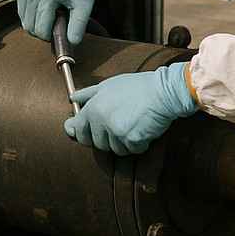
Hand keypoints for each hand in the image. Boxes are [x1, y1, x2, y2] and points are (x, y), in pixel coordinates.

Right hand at [17, 0, 97, 44]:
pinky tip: (46, 7)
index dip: (52, 36)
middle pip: (30, 28)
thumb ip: (78, 25)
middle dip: (44, 31)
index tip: (64, 27)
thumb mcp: (85, 4)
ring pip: (24, 22)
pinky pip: (22, 13)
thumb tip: (71, 44)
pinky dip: (32, 16)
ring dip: (38, 24)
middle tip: (59, 20)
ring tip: (53, 12)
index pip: (41, 30)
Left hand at [64, 63, 198, 155]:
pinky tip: (142, 128)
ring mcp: (116, 131)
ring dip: (123, 142)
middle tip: (118, 125)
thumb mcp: (108, 85)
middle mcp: (101, 120)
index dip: (81, 133)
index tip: (84, 133)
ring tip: (133, 123)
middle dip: (106, 139)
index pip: (78, 129)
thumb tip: (72, 98)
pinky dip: (138, 144)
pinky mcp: (131, 140)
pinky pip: (131, 150)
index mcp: (94, 106)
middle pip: (96, 143)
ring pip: (114, 149)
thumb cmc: (136, 87)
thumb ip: (88, 94)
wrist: (162, 92)